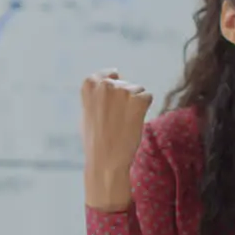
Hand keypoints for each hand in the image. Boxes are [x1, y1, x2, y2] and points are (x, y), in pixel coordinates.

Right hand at [80, 70, 152, 210]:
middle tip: (118, 120)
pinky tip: (133, 123)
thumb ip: (96, 95)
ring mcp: (123, 90)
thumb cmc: (95, 141)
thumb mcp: (86, 112)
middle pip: (125, 83)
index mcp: (89, 84)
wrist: (106, 161)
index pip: (110, 73)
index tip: (113, 102)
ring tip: (124, 123)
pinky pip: (148, 97)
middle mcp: (106, 84)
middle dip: (125, 98)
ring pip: (138, 90)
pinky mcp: (138, 100)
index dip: (114, 87)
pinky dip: (144, 110)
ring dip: (135, 104)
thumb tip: (108, 81)